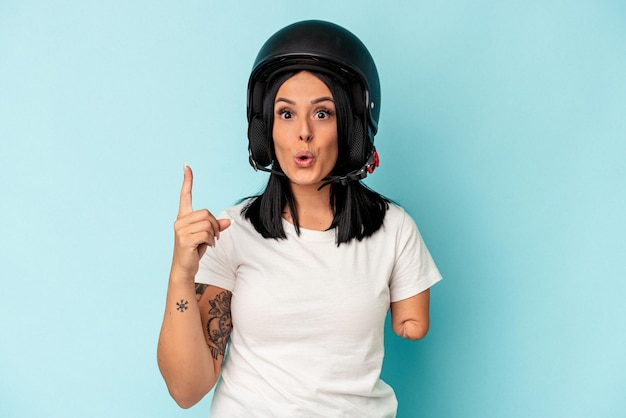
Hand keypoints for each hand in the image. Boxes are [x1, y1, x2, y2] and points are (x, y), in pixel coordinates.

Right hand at [171, 164, 230, 278]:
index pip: (185, 195)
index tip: (186, 166)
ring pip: (208, 223)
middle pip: (206, 213)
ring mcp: (180, 230)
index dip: (187, 180)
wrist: (184, 268)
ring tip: (208, 242)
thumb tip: (229, 221)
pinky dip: (211, 241)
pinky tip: (206, 246)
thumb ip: (217, 227)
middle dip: (215, 225)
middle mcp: (180, 221)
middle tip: (213, 236)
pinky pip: (207, 234)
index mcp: (183, 217)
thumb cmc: (194, 250)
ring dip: (214, 234)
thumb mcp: (206, 236)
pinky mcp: (184, 239)